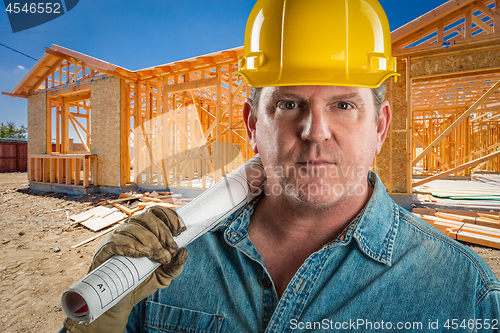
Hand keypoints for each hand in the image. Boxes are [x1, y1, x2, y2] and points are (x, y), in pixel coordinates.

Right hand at [64, 206, 187, 332]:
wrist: (122, 301)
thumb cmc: (143, 282)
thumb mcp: (164, 276)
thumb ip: (175, 265)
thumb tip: (184, 251)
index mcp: (146, 230)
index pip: (156, 211)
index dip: (169, 217)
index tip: (180, 230)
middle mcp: (131, 229)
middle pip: (146, 217)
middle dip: (162, 232)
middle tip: (170, 250)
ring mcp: (117, 237)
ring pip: (133, 227)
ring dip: (150, 241)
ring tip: (158, 257)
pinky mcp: (105, 249)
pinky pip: (118, 240)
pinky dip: (132, 246)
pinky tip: (142, 255)